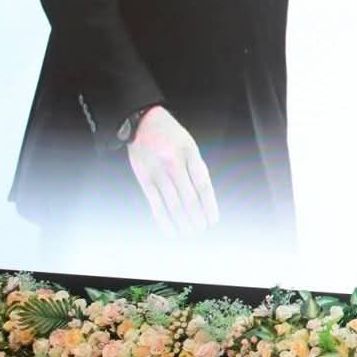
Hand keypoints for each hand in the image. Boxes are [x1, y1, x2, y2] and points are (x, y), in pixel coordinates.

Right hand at [125, 105, 218, 237]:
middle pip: (189, 198)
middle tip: (202, 230)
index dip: (209, 206)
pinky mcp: (144, 179)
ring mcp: (158, 172)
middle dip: (197, 218)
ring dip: (183, 223)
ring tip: (189, 234)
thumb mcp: (190, 145)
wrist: (142, 122)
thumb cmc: (171, 135)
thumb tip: (205, 197)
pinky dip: (163, 220)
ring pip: (173, 204)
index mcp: (190, 154)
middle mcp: (174, 164)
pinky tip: (170, 231)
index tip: (213, 220)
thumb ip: (197, 168)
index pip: (203, 185)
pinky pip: (155, 204)